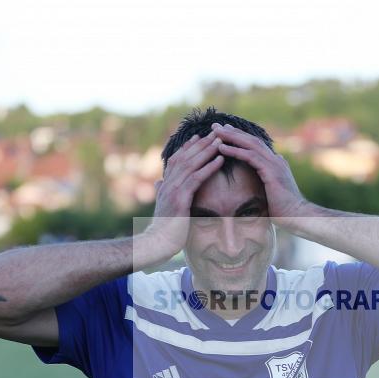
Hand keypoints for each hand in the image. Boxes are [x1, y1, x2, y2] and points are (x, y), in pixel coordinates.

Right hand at [142, 132, 223, 261]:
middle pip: (185, 157)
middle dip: (201, 144)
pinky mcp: (180, 198)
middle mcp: (168, 183)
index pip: (177, 160)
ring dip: (207, 151)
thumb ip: (162, 191)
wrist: (157, 242)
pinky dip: (209, 167)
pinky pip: (197, 178)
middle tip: (215, 133)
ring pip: (192, 164)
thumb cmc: (163, 228)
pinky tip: (220, 159)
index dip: (188, 148)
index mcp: (165, 184)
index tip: (200, 138)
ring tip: (220, 141)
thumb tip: (159, 181)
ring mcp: (173, 189)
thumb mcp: (163, 206)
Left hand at [211, 123, 311, 224]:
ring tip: (216, 131)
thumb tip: (268, 177)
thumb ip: (271, 182)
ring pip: (250, 144)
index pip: (256, 146)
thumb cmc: (286, 210)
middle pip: (252, 140)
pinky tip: (222, 147)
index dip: (241, 138)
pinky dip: (235, 150)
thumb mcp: (276, 193)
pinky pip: (249, 156)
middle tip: (216, 125)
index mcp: (277, 164)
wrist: (298, 216)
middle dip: (233, 132)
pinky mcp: (270, 171)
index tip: (226, 132)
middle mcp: (276, 160)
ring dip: (231, 136)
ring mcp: (274, 164)